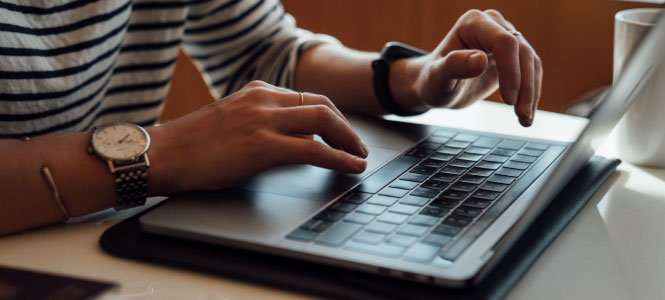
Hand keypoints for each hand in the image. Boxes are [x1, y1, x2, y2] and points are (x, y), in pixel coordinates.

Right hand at [148, 81, 367, 192]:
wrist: (162, 153)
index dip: (332, 116)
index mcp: (257, 92)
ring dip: (349, 140)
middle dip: (346, 127)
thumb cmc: (191, 144)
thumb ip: (263, 122)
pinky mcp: (262, 145)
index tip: (342, 131)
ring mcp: (263, 120)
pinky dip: (339, 158)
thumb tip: (296, 139)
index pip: (308, 97)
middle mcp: (263, 99)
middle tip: (357, 145)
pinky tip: (351, 167)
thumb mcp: (232, 121)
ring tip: (359, 156)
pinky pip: (313, 151)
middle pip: (322, 105)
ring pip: (324, 122)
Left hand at [396, 9, 541, 126]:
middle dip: (525, 86)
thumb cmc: (433, 80)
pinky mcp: (513, 55)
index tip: (508, 100)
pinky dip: (531, 93)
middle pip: (522, 52)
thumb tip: (480, 59)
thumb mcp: (437, 77)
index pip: (504, 42)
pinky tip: (526, 113)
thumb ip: (453, 66)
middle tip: (521, 115)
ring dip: (531, 92)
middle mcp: (492, 25)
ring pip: (531, 62)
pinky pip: (530, 71)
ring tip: (524, 119)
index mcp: (473, 23)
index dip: (511, 71)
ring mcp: (505, 38)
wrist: (437, 87)